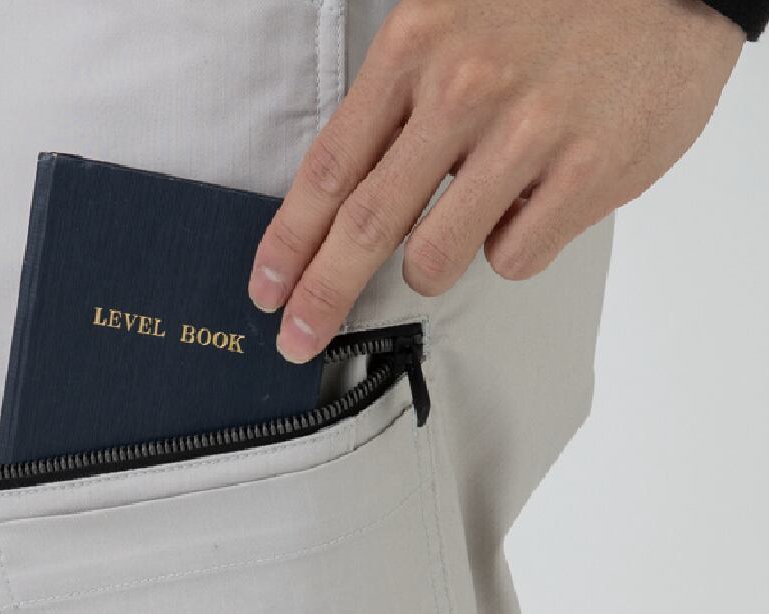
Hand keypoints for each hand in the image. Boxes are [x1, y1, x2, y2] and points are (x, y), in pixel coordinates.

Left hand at [248, 0, 744, 361]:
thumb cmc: (554, 9)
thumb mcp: (453, 25)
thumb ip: (396, 108)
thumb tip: (344, 205)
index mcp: (416, 48)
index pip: (329, 168)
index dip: (289, 242)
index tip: (266, 291)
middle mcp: (464, 89)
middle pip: (365, 226)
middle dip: (321, 296)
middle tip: (297, 339)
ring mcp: (528, 133)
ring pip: (437, 257)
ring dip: (436, 260)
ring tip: (473, 214)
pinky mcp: (588, 172)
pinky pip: (514, 257)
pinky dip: (515, 244)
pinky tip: (538, 199)